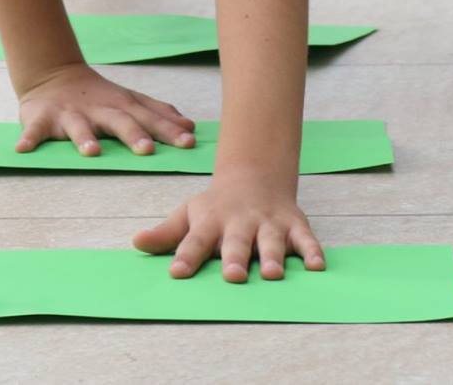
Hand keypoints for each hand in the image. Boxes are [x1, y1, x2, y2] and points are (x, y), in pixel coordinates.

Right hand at [16, 62, 195, 155]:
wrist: (54, 75)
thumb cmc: (99, 96)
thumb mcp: (130, 100)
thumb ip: (158, 113)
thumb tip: (191, 127)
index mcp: (122, 107)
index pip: (150, 119)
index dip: (169, 130)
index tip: (189, 142)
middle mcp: (99, 110)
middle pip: (120, 122)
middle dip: (134, 135)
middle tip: (147, 150)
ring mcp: (70, 114)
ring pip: (79, 127)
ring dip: (84, 139)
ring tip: (92, 153)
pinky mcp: (42, 119)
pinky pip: (34, 131)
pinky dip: (28, 139)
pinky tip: (22, 149)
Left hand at [133, 170, 325, 282]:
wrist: (254, 175)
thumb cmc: (216, 206)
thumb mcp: (189, 213)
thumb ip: (166, 233)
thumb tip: (135, 243)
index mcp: (211, 221)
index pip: (195, 240)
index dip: (186, 256)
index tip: (177, 273)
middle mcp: (240, 222)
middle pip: (236, 242)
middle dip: (236, 258)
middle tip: (233, 275)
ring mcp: (268, 223)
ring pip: (271, 242)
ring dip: (272, 257)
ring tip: (273, 274)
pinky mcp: (293, 225)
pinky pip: (305, 239)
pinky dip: (312, 251)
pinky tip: (317, 267)